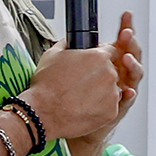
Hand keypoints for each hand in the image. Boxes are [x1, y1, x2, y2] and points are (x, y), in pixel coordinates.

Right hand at [25, 12, 143, 146]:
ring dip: (101, 91)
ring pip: (112, 89)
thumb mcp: (52, 55)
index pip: (110, 51)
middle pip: (111, 71)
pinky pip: (110, 106)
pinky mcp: (112, 112)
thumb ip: (68, 44)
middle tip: (82, 83)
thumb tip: (71, 41)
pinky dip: (100, 107)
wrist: (43, 114)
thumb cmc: (46, 87)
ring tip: (81, 96)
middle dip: (100, 75)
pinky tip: (84, 107)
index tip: (93, 64)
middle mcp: (110, 74)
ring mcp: (112, 94)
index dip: (100, 57)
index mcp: (98, 57)